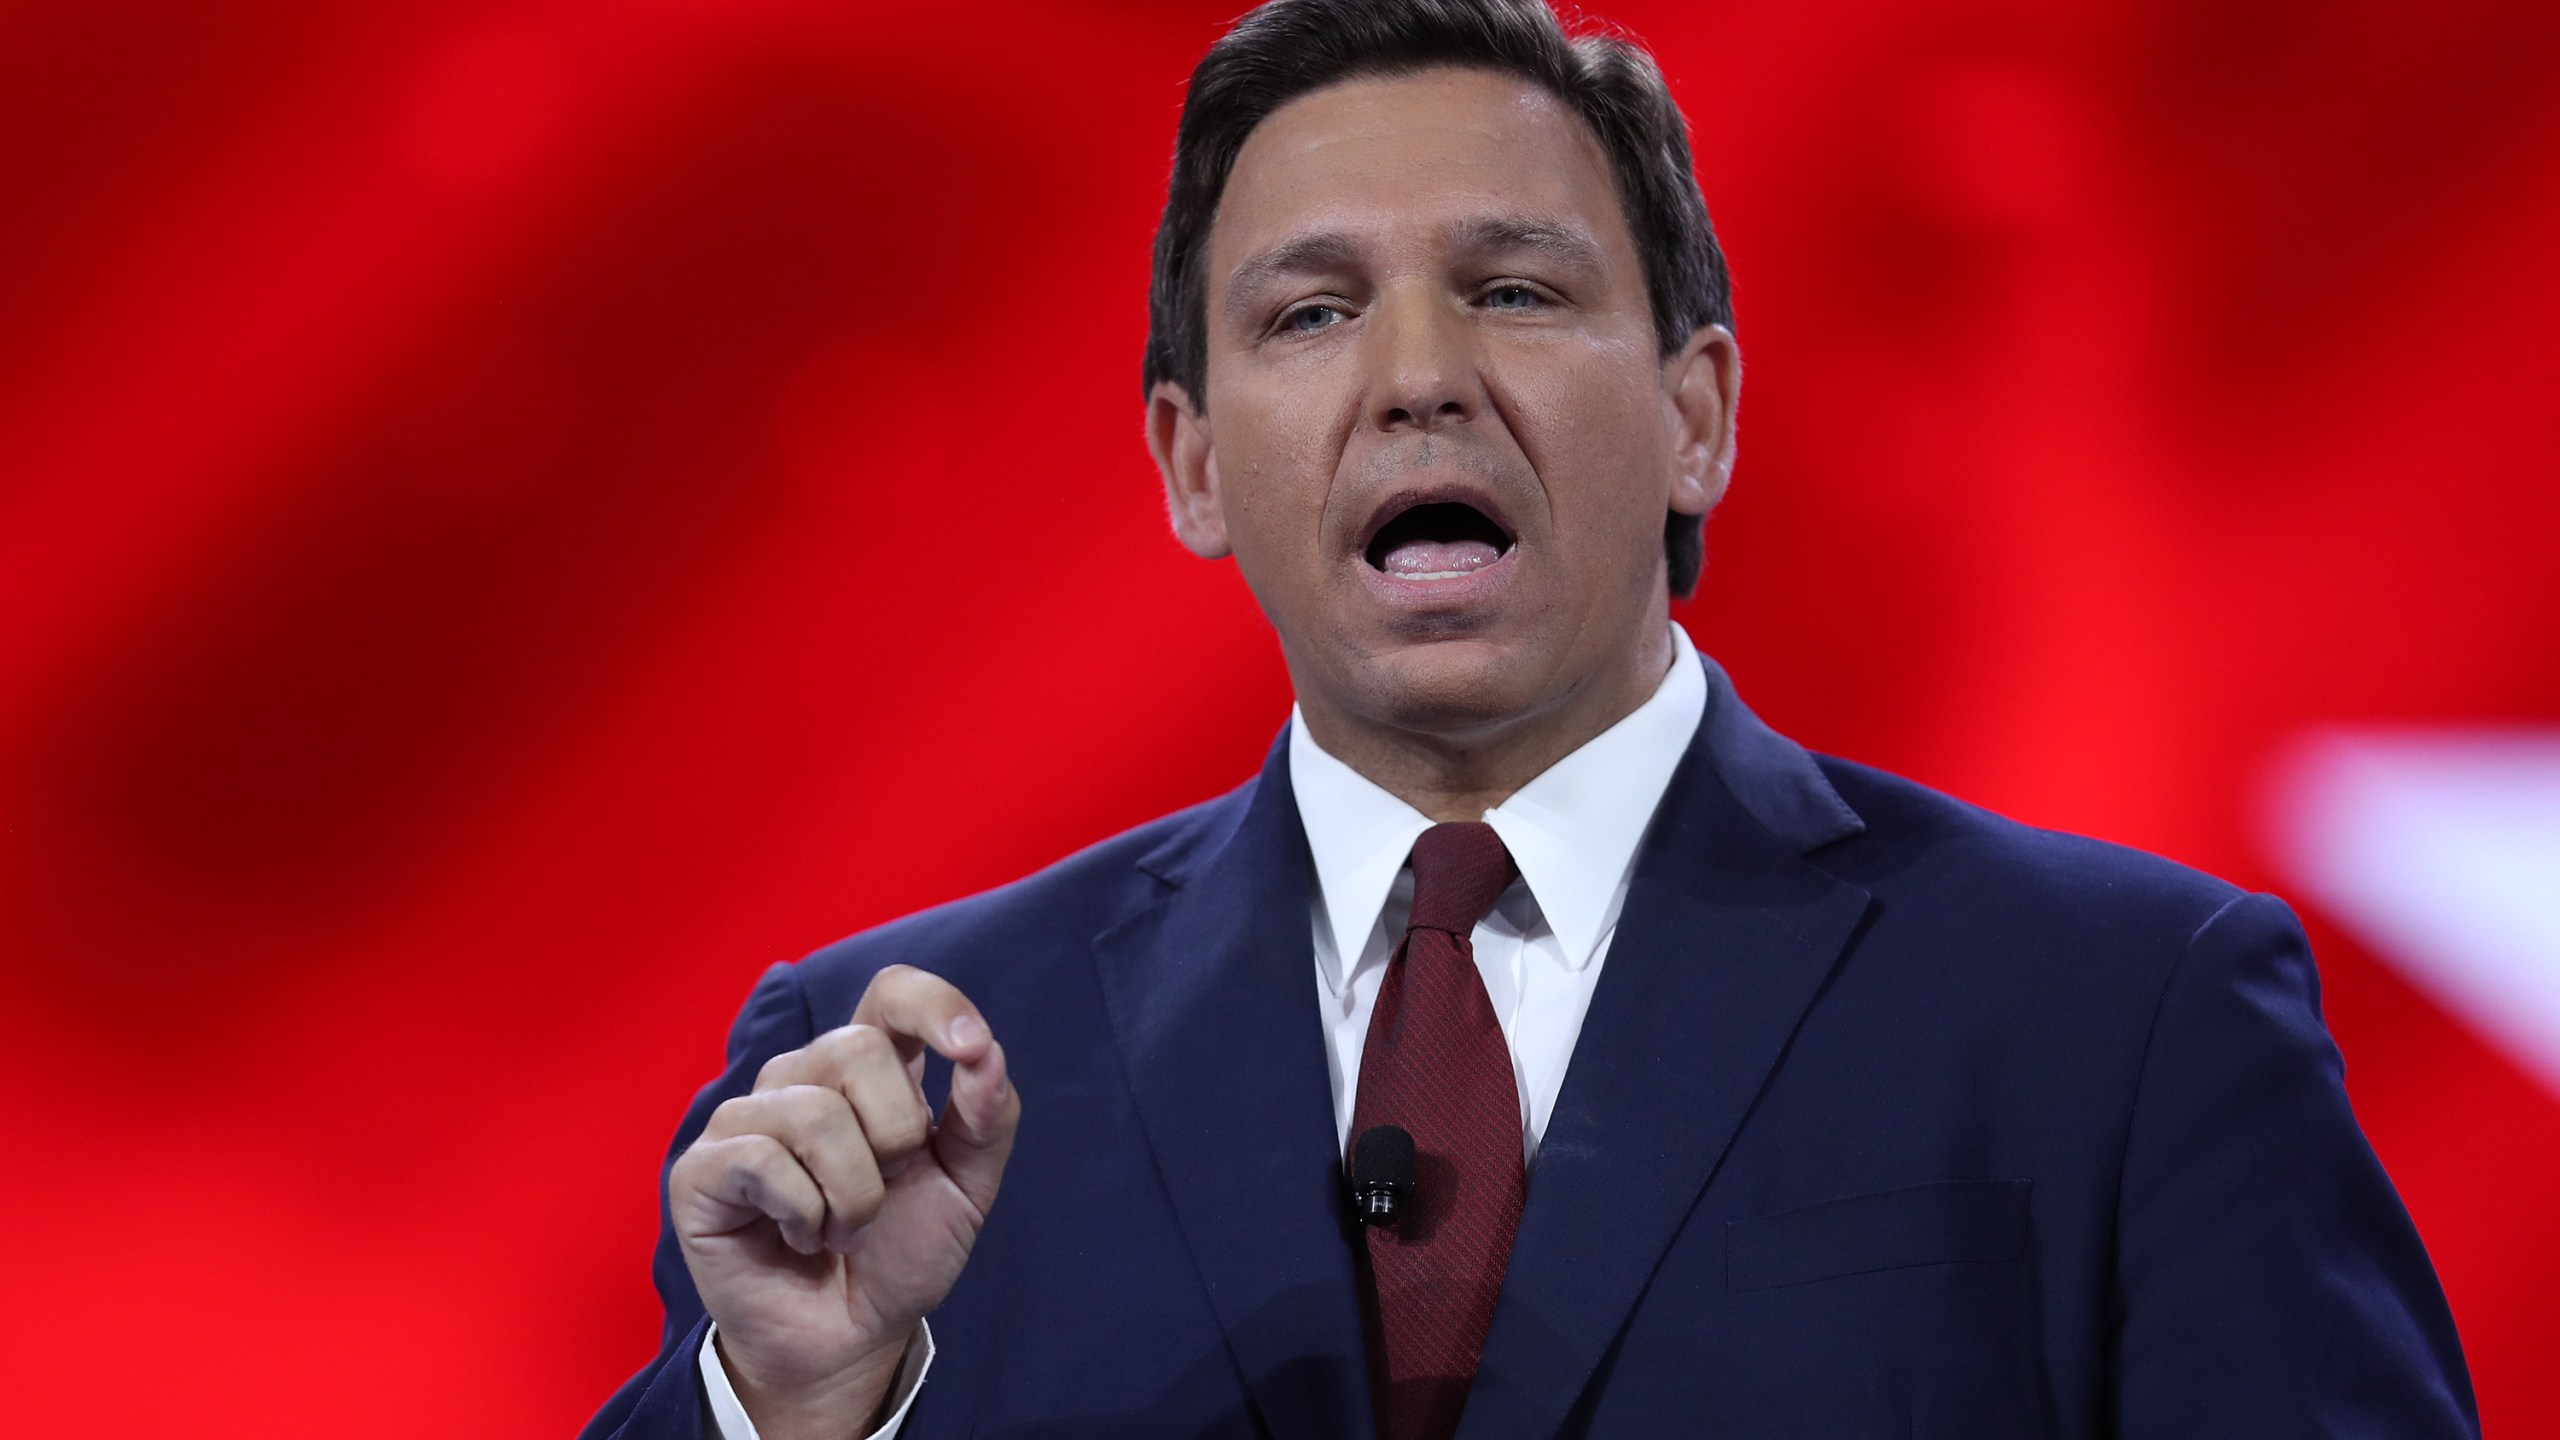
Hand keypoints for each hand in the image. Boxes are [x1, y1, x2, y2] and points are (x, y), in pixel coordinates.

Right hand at [669, 965, 1019, 1438]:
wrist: (850, 1338)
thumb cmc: (900, 1253)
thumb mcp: (967, 1188)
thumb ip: (987, 1118)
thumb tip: (986, 1053)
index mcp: (868, 1070)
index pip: (892, 992)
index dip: (933, 1004)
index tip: (971, 1048)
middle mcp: (802, 1077)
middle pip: (859, 1050)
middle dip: (896, 1138)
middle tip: (883, 1193)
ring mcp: (746, 1118)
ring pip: (817, 1114)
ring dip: (854, 1197)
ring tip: (842, 1229)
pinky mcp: (702, 1168)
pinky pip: (765, 1162)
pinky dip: (804, 1216)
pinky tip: (798, 1238)